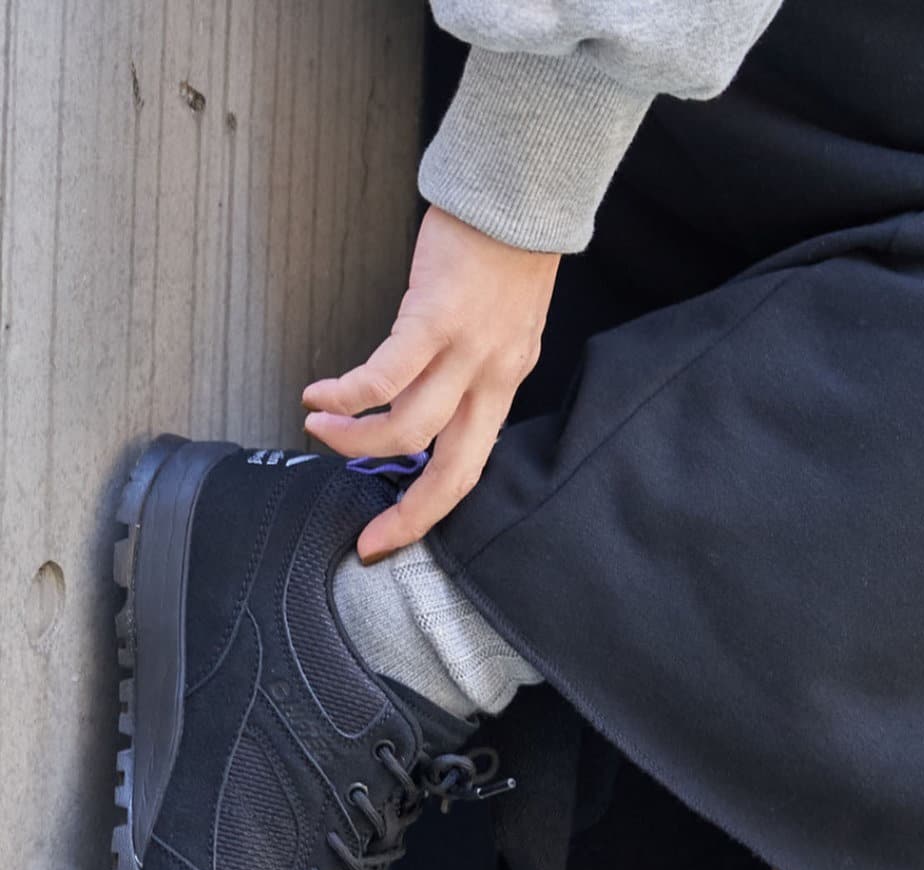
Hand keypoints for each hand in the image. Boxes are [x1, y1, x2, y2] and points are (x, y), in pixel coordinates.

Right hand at [303, 206, 559, 560]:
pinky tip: (320, 391)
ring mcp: (466, 352)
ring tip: (320, 427)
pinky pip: (386, 375)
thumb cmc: (505, 251)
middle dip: (407, 515)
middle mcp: (492, 379)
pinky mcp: (435, 317)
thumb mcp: (503, 325)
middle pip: (450, 472)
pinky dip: (348, 392)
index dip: (432, 511)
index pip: (471, 467)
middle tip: (366, 538)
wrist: (519, 193)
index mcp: (506, 385)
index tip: (392, 536)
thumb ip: (473, 368)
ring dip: (356, 439)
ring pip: (409, 428)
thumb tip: (430, 400)